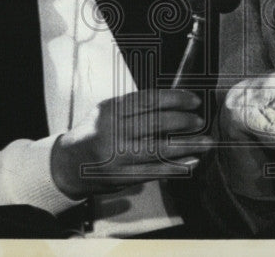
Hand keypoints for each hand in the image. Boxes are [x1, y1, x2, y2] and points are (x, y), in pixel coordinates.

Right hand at [50, 89, 212, 198]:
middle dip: (183, 121)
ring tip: (206, 142)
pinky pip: (154, 172)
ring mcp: (117, 156)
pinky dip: (176, 167)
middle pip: (155, 123)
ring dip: (187, 146)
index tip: (193, 100)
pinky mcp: (121, 176)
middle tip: (200, 120)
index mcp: (111, 110)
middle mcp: (113, 131)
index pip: (148, 100)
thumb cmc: (94, 132)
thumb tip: (174, 102)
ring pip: (158, 148)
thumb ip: (135, 106)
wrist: (67, 164)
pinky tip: (192, 163)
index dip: (175, 98)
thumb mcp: (108, 111)